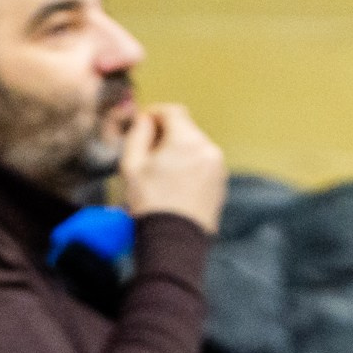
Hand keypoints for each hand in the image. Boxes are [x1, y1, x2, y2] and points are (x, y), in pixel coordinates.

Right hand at [116, 103, 225, 232]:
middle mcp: (208, 149)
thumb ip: (138, 133)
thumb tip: (145, 119)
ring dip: (179, 152)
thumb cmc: (151, 205)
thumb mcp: (131, 165)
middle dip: (167, 136)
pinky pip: (203, 165)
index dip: (155, 114)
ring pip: (194, 147)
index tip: (144, 123)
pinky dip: (190, 168)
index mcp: (187, 140)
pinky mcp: (220, 184)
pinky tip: (175, 187)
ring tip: (161, 175)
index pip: (173, 111)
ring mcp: (218, 168)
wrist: (173, 241)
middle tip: (148, 155)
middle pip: (185, 129)